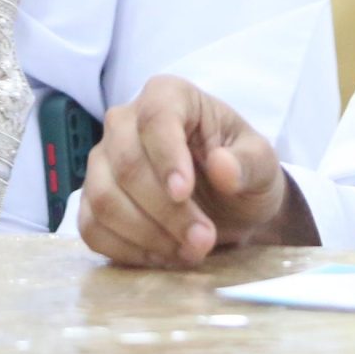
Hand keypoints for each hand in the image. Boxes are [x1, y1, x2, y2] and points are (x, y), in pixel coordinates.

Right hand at [79, 76, 306, 266]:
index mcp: (169, 95)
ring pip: (104, 199)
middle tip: (203, 240)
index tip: (184, 192)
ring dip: (147, 235)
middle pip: (127, 164)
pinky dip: (128, 251)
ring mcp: (103, 161)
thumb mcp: (263, 164)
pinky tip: (163, 257)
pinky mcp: (91, 201)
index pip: (156, 117)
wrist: (228, 205)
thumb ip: (249, 162)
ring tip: (190, 252)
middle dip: (165, 211)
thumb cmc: (242, 171)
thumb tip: (221, 165)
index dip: (166, 157)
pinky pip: (93, 228)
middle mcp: (125, 121)